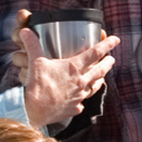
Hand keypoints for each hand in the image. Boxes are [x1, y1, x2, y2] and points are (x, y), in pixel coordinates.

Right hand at [13, 9, 118, 127]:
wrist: (35, 110)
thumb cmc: (38, 85)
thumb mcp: (35, 61)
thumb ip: (33, 45)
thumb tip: (26, 31)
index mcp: (74, 68)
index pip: (95, 53)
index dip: (107, 45)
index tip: (116, 40)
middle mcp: (81, 82)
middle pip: (100, 71)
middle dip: (107, 63)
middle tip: (112, 59)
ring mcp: (80, 96)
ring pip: (95, 86)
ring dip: (99, 80)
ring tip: (103, 76)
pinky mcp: (74, 107)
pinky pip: (81, 102)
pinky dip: (81, 98)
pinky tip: (80, 99)